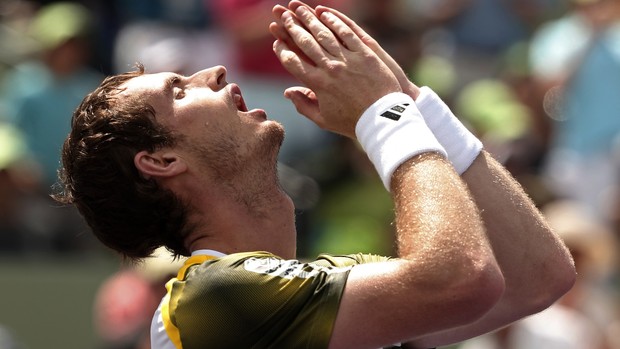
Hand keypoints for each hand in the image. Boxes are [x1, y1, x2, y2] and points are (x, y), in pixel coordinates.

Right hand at [271, 2, 400, 138]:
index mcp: (318, 84)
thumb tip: (287, 92)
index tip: (276, 41)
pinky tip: (324, 13)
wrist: (383, 118)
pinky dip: (334, 21)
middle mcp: (330, 68)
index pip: (293, 62)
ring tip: (297, 8)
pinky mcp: (365, 54)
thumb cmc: (353, 122)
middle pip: (306, 43)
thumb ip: (304, 105)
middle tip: (281, 15)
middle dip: (291, 27)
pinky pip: (347, 33)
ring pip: (324, 34)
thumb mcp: (324, 119)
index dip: (282, 50)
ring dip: (309, 19)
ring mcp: (348, 59)